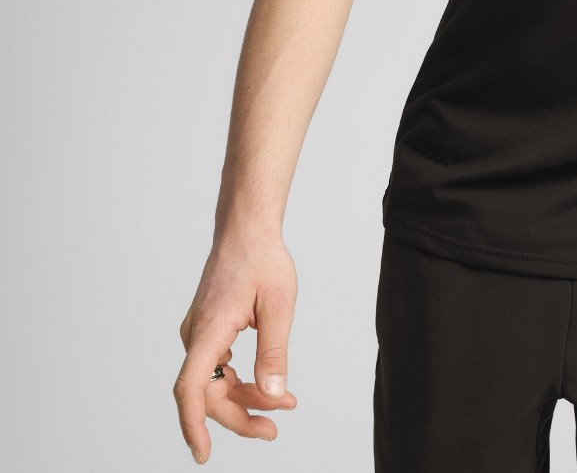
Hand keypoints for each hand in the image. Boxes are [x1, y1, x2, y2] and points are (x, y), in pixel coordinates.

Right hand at [173, 235, 299, 463]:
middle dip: (239, 415)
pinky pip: (217, 366)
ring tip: (282, 406)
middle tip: (274, 428)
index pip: (190, 388)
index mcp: (210, 329)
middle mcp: (196, 335)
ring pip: (214, 381)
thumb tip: (272, 395)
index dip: (193, 425)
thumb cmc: (263, 260)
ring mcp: (199, 333)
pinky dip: (240, 380)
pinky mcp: (207, 330)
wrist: (247, 229)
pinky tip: (266, 386)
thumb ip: (274, 352)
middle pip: (207, 392)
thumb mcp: (279, 306)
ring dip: (244, 398)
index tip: (203, 454)